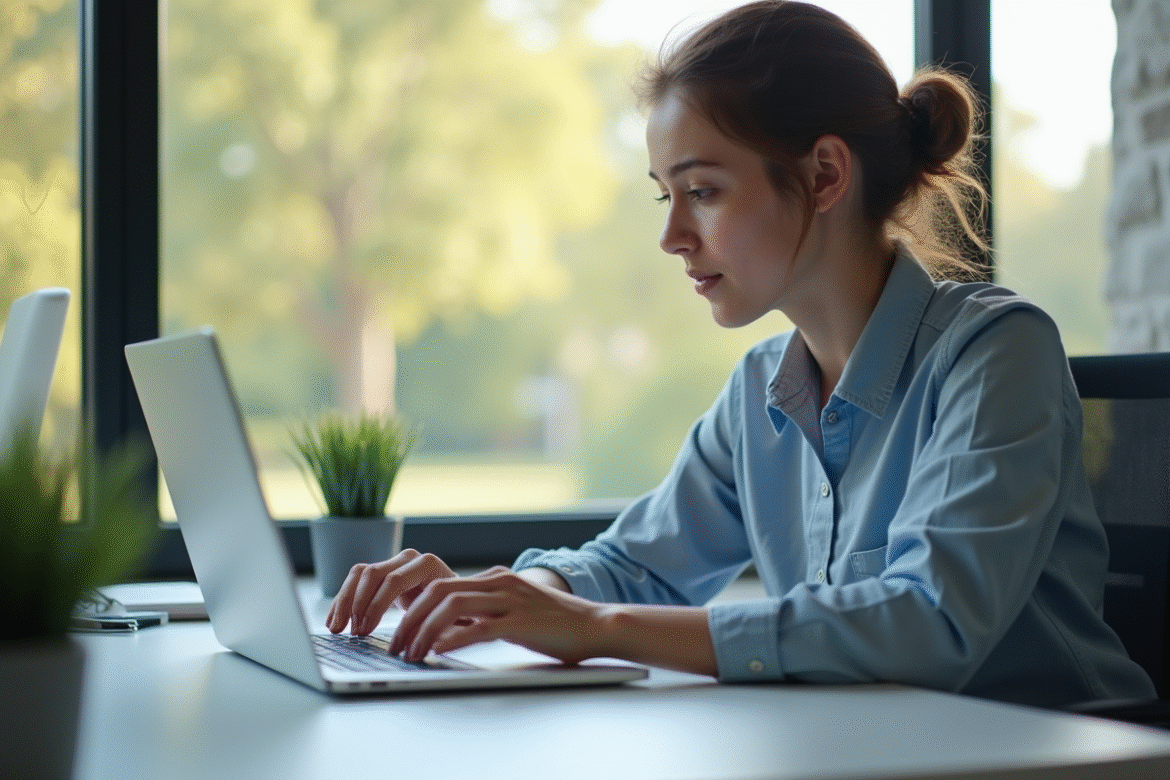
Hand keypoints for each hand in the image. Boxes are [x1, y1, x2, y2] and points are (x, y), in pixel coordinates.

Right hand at [326, 548, 457, 635]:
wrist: (457, 599)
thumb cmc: (457, 612)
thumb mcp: (452, 618)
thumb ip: (438, 626)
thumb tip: (422, 643)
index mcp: (428, 565)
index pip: (394, 580)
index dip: (377, 606)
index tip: (366, 631)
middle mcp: (409, 559)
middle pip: (373, 574)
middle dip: (358, 605)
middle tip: (352, 633)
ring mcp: (393, 563)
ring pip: (360, 574)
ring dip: (345, 602)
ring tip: (336, 629)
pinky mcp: (382, 574)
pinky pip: (356, 581)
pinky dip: (343, 601)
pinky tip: (335, 621)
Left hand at [390, 566, 608, 664]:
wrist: (598, 625)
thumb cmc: (556, 626)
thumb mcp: (514, 613)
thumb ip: (485, 615)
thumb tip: (447, 632)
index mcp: (495, 579)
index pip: (440, 585)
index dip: (413, 608)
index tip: (398, 632)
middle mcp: (500, 583)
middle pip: (439, 591)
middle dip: (410, 619)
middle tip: (396, 646)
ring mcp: (512, 601)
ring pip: (453, 606)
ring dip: (425, 630)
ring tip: (412, 654)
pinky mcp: (523, 623)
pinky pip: (481, 627)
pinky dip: (455, 638)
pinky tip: (439, 652)